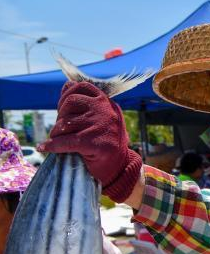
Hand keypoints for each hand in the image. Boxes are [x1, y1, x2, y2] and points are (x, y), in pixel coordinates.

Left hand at [39, 81, 141, 201]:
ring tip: (57, 141)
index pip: (82, 87)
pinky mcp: (94, 143)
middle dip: (60, 115)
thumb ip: (87, 103)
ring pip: (65, 123)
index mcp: (107, 103)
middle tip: (62, 129)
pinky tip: (45, 148)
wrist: (120, 168)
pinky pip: (65, 141)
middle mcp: (106, 111)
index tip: (63, 110)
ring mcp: (101, 126)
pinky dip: (52, 145)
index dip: (66, 96)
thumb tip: (67, 85)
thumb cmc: (106, 143)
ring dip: (56, 133)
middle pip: (70, 102)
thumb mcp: (101, 118)